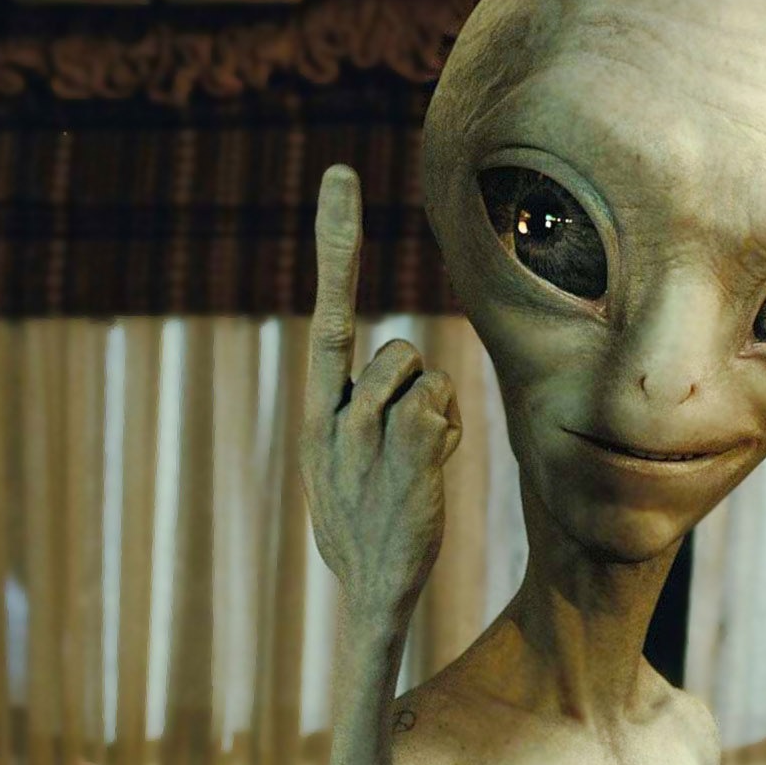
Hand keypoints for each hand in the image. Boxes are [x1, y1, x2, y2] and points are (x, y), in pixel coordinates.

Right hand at [301, 165, 462, 629]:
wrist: (373, 586)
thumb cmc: (372, 522)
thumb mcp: (361, 463)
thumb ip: (378, 412)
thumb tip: (423, 381)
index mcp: (320, 408)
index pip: (327, 316)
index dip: (335, 247)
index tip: (339, 178)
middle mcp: (331, 412)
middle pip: (360, 331)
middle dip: (356, 281)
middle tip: (348, 223)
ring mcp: (362, 432)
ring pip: (420, 373)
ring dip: (432, 410)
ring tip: (417, 462)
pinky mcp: (401, 450)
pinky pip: (439, 404)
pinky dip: (445, 431)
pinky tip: (429, 472)